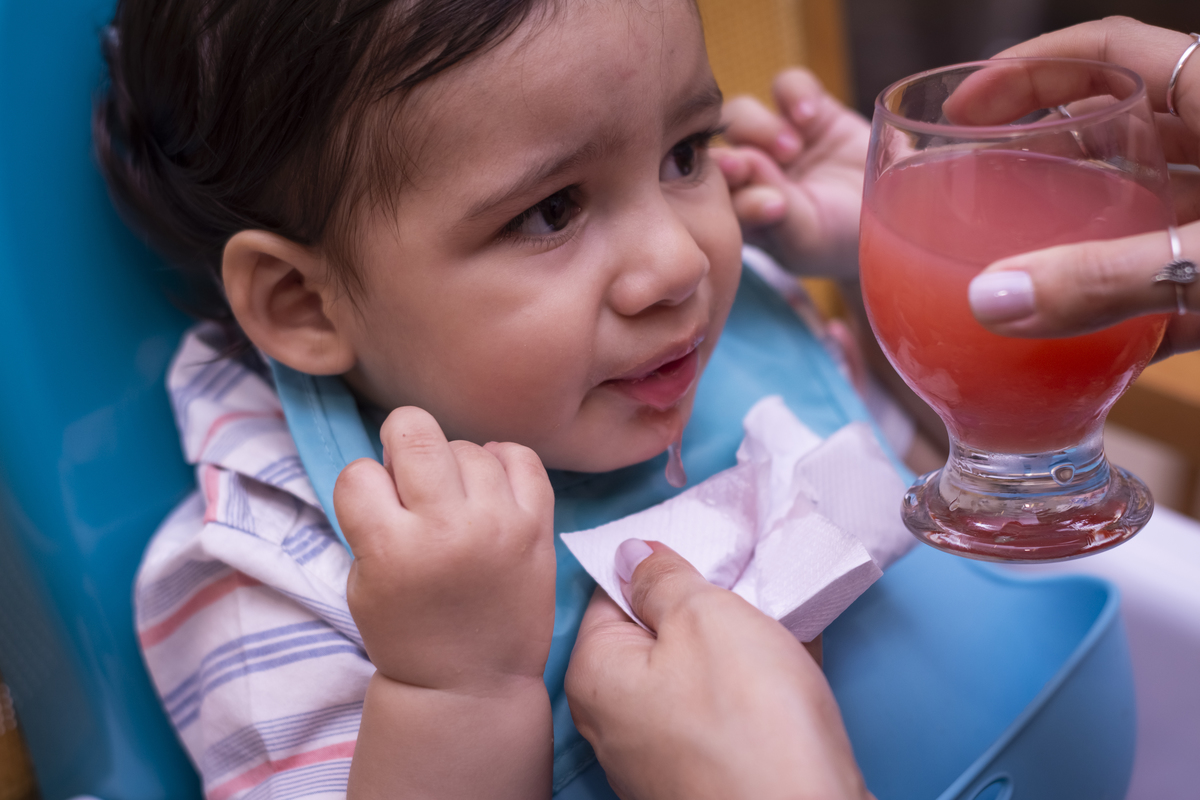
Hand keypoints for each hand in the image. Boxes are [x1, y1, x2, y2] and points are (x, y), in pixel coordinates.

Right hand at [334, 406, 556, 690]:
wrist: (472, 682)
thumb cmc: (408, 631)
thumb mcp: (363, 582)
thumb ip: (371, 518)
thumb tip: (397, 455)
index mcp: (392, 549)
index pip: (358, 471)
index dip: (363, 485)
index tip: (376, 508)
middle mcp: (448, 529)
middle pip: (415, 431)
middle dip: (401, 441)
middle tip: (409, 473)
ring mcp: (499, 523)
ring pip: (467, 445)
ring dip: (452, 463)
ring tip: (452, 498)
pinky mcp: (538, 526)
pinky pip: (521, 456)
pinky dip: (501, 461)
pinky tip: (488, 485)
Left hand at [565, 540, 872, 799]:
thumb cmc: (751, 725)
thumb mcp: (705, 616)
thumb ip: (663, 578)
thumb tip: (633, 556)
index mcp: (596, 675)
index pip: (612, 595)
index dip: (659, 566)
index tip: (701, 549)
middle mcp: (616, 721)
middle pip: (655, 634)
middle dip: (703, 605)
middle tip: (746, 581)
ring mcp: (660, 754)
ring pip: (696, 671)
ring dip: (737, 642)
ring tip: (779, 619)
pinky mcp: (707, 774)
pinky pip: (725, 710)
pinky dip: (755, 684)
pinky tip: (794, 664)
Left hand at [717, 68, 870, 275]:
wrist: (900, 212)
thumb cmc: (842, 238)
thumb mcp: (809, 238)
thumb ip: (776, 210)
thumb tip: (747, 167)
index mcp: (739, 210)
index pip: (712, 195)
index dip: (720, 191)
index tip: (746, 192)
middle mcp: (749, 172)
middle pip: (718, 150)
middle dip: (730, 157)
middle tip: (745, 165)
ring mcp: (775, 138)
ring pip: (741, 113)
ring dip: (760, 128)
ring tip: (791, 149)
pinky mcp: (808, 108)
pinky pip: (787, 85)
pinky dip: (795, 94)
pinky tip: (809, 117)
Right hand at [959, 18, 1199, 354]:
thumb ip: (1109, 280)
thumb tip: (992, 303)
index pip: (1110, 48)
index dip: (1028, 69)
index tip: (965, 110)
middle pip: (1124, 124)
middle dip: (1049, 155)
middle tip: (986, 191)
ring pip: (1155, 201)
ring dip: (1091, 233)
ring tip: (1029, 268)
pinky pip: (1187, 271)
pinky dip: (1145, 304)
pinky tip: (1104, 346)